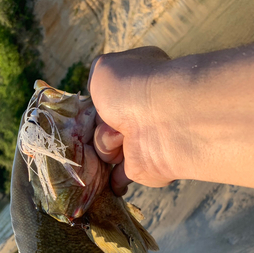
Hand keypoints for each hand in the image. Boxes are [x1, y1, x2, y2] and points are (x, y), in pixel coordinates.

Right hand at [88, 47, 174, 195]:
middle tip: (109, 121)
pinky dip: (113, 180)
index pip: (106, 93)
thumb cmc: (132, 88)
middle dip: (98, 124)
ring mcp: (139, 140)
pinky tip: (105, 183)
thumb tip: (98, 96)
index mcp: (134, 82)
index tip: (91, 104)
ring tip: (120, 139)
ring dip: (105, 145)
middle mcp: (138, 111)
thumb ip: (97, 78)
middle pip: (101, 123)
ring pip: (104, 148)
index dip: (96, 99)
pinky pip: (117, 176)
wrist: (163, 121)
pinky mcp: (140, 167)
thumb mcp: (103, 69)